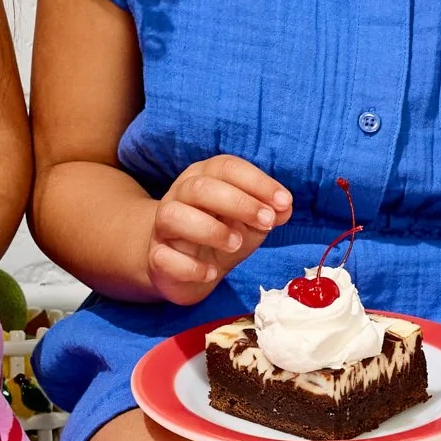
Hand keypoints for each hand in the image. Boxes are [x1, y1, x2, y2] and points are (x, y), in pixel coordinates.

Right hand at [146, 157, 291, 304]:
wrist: (184, 268)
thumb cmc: (220, 235)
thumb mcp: (249, 223)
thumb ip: (267, 213)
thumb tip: (284, 208)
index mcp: (205, 178)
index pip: (227, 167)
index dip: (257, 182)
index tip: (284, 202)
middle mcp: (180, 196)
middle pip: (200, 187)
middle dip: (238, 203)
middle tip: (267, 221)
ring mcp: (164, 226)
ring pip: (174, 216)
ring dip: (210, 229)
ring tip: (236, 245)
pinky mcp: (156, 256)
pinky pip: (164, 257)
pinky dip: (190, 266)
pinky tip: (212, 273)